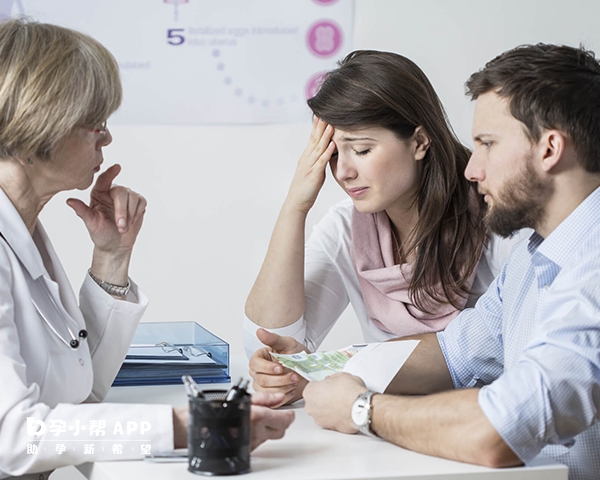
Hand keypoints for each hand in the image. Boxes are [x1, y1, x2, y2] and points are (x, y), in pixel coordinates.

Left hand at [67, 164, 146, 254]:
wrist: (115, 245)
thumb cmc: (101, 234)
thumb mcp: (91, 223)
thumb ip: (82, 211)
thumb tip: (69, 201)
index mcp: (99, 193)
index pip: (104, 180)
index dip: (110, 173)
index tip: (117, 167)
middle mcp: (113, 192)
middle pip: (121, 192)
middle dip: (122, 211)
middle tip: (120, 226)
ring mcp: (127, 196)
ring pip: (133, 198)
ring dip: (130, 216)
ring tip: (123, 228)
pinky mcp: (138, 202)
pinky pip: (141, 203)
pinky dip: (136, 215)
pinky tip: (130, 222)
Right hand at [172, 393, 294, 450]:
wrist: (198, 429)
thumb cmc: (215, 412)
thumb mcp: (242, 398)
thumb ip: (264, 398)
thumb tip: (279, 398)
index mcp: (257, 417)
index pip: (285, 420)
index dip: (288, 415)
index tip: (287, 410)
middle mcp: (256, 432)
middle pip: (281, 431)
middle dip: (281, 422)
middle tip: (275, 414)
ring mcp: (252, 443)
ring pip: (270, 437)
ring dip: (268, 428)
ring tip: (257, 418)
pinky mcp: (246, 450)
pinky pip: (258, 442)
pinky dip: (257, 433)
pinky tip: (248, 425)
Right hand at [249, 329, 308, 406]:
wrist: (308, 369)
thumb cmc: (296, 355)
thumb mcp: (287, 344)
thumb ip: (273, 339)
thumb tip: (260, 331)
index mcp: (259, 358)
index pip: (255, 364)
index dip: (268, 367)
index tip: (280, 367)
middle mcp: (258, 373)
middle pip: (262, 379)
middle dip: (281, 379)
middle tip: (294, 375)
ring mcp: (262, 386)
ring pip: (268, 391)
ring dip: (284, 387)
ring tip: (295, 381)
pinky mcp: (270, 396)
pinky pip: (273, 401)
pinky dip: (285, 396)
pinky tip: (293, 389)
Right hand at [286, 117, 335, 212]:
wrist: (296, 202)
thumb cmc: (305, 188)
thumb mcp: (312, 170)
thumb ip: (318, 160)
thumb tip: (326, 151)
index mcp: (307, 157)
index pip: (312, 137)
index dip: (317, 125)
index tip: (321, 113)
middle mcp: (307, 158)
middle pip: (315, 139)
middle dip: (320, 125)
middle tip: (325, 111)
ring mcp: (310, 166)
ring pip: (318, 148)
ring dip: (325, 136)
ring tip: (331, 124)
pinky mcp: (314, 174)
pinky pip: (321, 162)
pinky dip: (327, 152)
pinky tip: (332, 145)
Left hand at [304, 373, 367, 433]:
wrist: (360, 408)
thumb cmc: (350, 392)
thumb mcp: (341, 376)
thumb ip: (332, 379)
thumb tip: (332, 382)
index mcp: (310, 392)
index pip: (312, 387)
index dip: (322, 386)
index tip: (328, 386)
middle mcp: (311, 407)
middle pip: (315, 401)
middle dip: (323, 398)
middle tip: (336, 394)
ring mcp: (319, 419)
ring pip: (321, 412)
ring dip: (329, 409)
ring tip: (342, 404)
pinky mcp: (329, 428)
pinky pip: (330, 421)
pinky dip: (335, 417)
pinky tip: (344, 412)